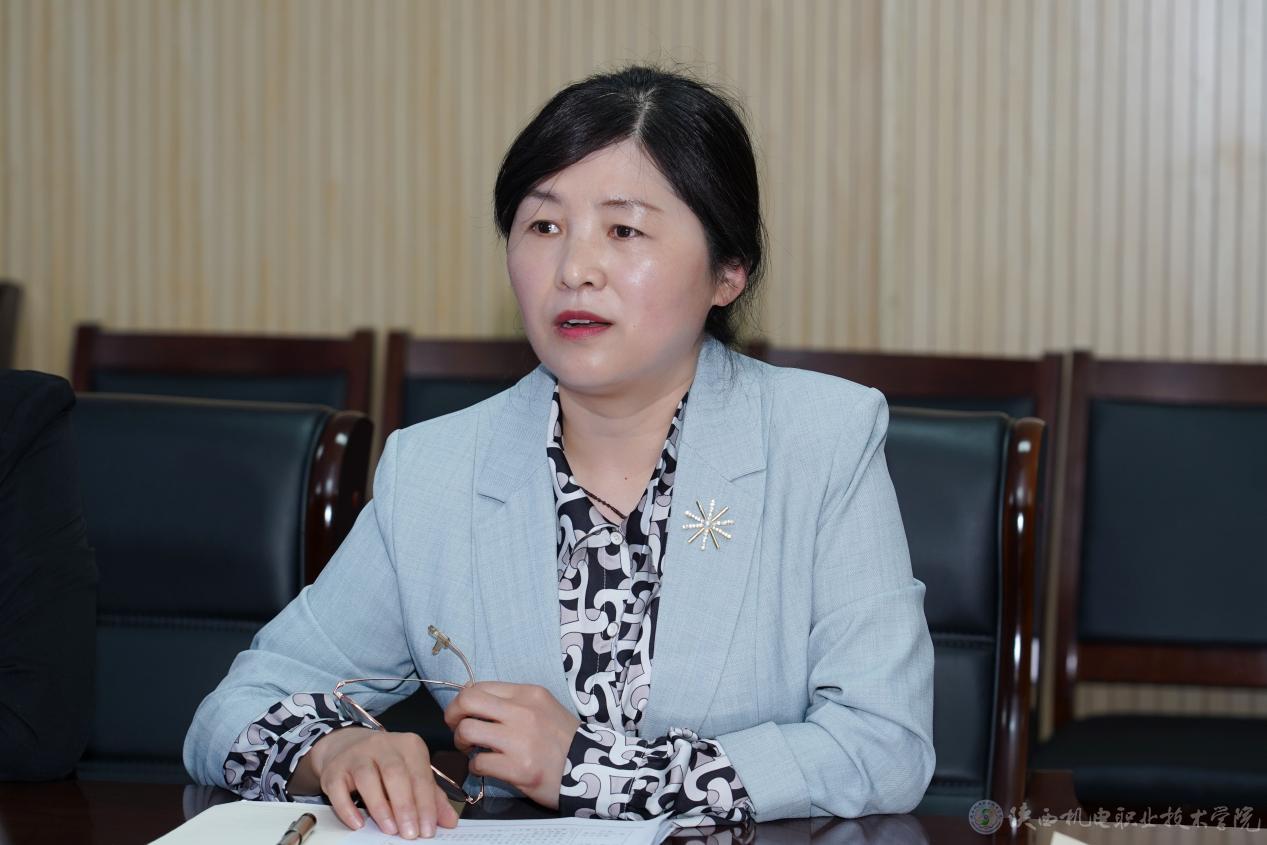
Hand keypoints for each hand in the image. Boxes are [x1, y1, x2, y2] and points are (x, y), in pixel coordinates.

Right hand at [293, 726, 459, 838]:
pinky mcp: (334, 769)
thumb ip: (431, 796)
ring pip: (367, 778)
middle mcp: (382, 745)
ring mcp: (356, 755)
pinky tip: (358, 823)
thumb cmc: (385, 762)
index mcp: (408, 745)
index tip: (428, 829)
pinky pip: (339, 788)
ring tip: (390, 829)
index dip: (426, 804)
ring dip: (380, 807)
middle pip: (395, 774)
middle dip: (405, 806)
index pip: (420, 775)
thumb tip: (449, 821)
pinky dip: (347, 808)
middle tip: (410, 833)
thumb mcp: (411, 772)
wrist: (346, 745)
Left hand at [443, 682, 580, 808]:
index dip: (463, 701)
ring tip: (472, 750)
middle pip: (466, 701)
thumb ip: (513, 703)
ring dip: (462, 743)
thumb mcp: (543, 708)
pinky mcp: (518, 768)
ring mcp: (519, 740)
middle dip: (452, 715)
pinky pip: (478, 763)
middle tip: (457, 729)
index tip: (463, 714)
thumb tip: (476, 705)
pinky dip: (476, 766)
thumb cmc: (563, 739)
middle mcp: (522, 712)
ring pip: (467, 731)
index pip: (479, 687)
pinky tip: (487, 768)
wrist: (591, 768)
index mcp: (528, 694)